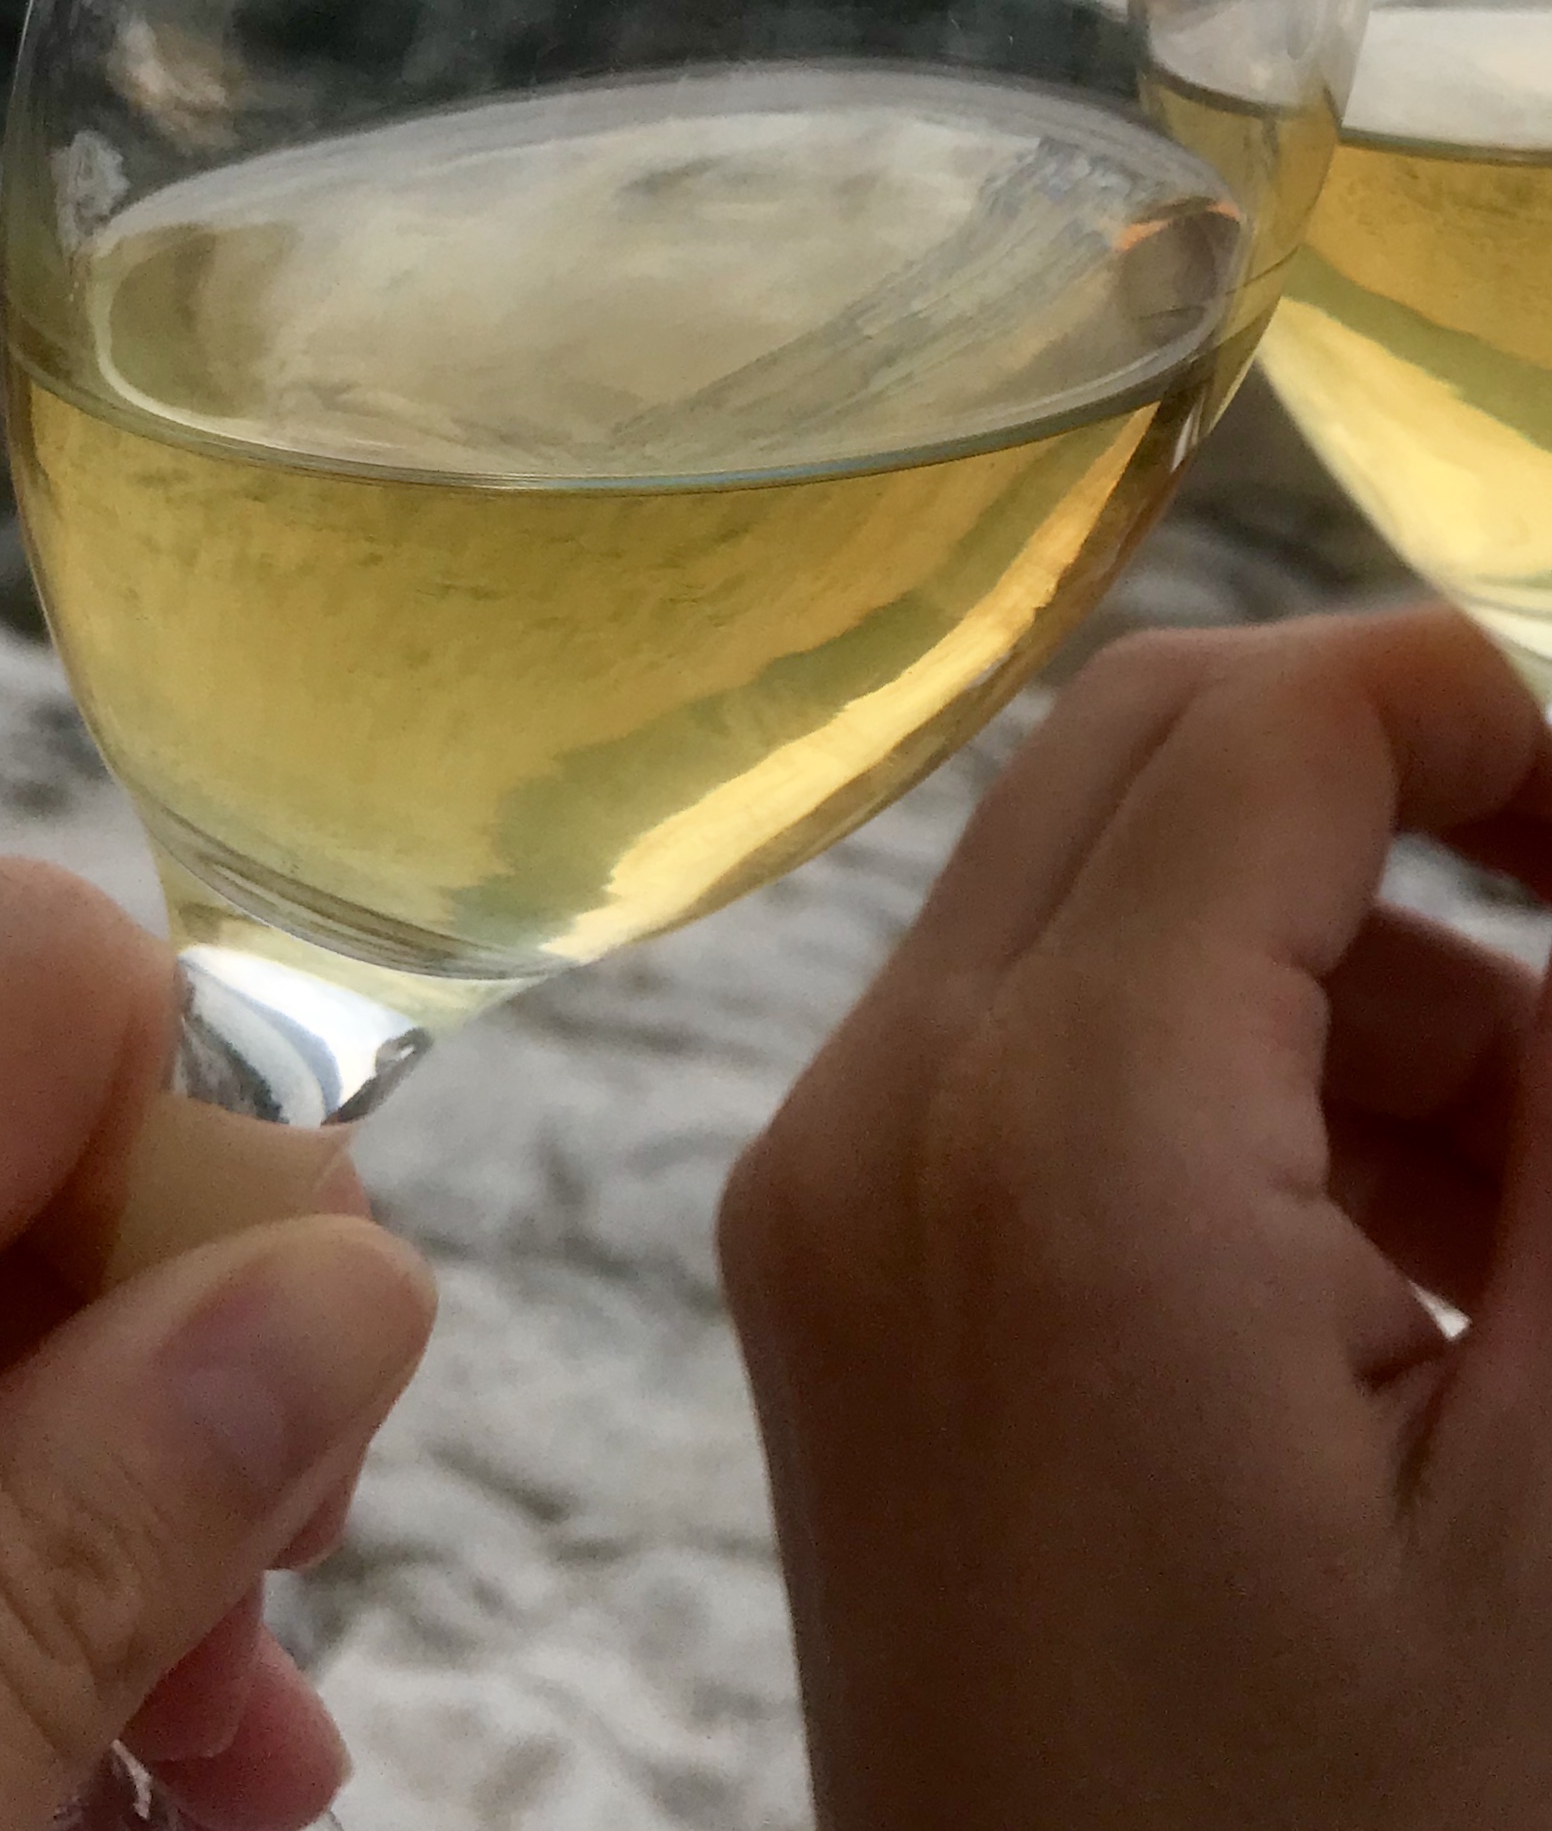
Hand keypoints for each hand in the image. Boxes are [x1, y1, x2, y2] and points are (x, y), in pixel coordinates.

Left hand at [0, 862, 434, 1830]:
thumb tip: (350, 1293)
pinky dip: (40, 1584)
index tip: (298, 1366)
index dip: (211, 1136)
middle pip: (42, 1150)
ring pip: (3, 1321)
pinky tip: (142, 1766)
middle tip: (282, 1577)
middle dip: (202, 1359)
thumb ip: (97, 1523)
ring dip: (149, 1514)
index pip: (50, 968)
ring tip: (240, 1743)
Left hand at [722, 606, 1551, 1830]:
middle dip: (1416, 803)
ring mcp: (827, 1190)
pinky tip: (1386, 1259)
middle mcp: (884, 1115)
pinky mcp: (833, 1264)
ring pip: (1099, 869)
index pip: (1281, 725)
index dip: (1503, 721)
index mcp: (1068, 1148)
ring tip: (1530, 1191)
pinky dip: (1222, 1047)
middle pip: (1163, 746)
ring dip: (1335, 943)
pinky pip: (1035, 1022)